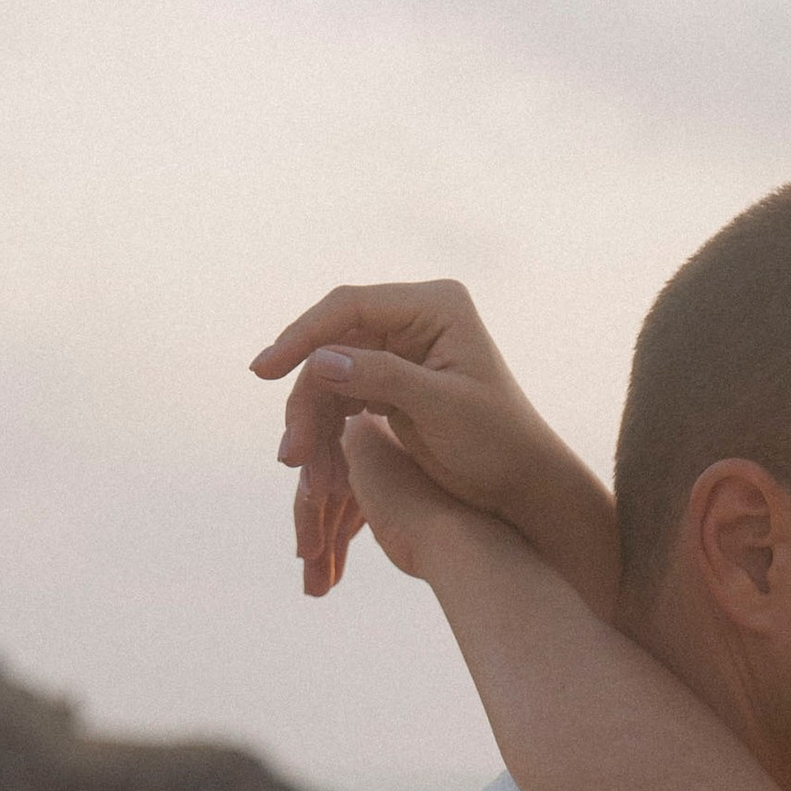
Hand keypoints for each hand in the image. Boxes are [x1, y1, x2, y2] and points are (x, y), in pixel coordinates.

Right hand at [250, 280, 618, 612]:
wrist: (526, 484)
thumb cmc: (499, 445)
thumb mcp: (441, 410)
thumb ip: (382, 378)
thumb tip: (319, 359)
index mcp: (436, 306)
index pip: (351, 307)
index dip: (302, 336)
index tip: (264, 370)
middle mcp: (417, 317)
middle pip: (335, 341)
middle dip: (306, 393)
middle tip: (289, 450)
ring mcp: (404, 346)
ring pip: (333, 372)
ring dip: (312, 417)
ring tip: (298, 465)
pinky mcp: (394, 379)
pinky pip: (345, 394)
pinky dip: (327, 426)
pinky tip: (315, 461)